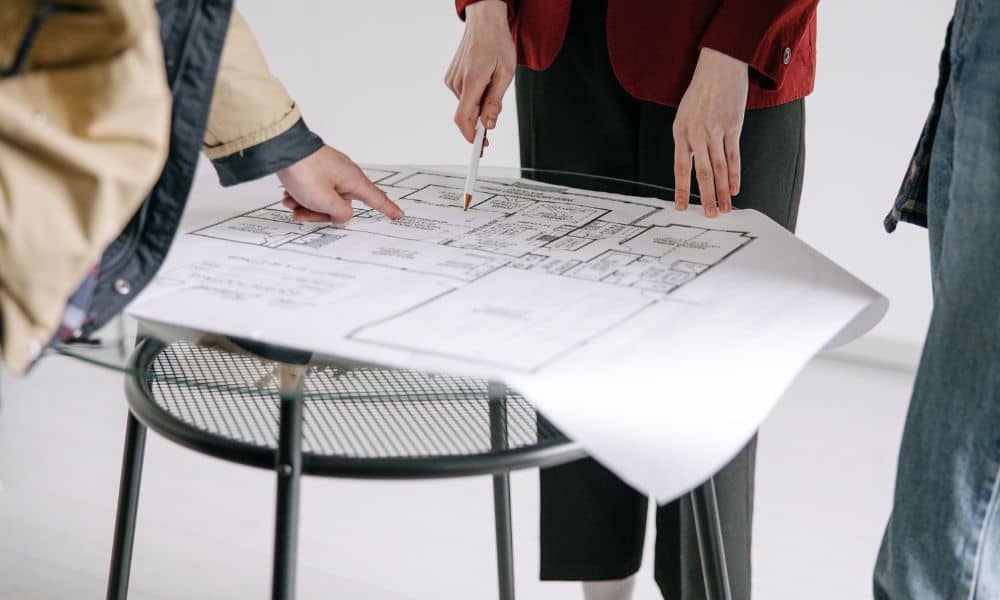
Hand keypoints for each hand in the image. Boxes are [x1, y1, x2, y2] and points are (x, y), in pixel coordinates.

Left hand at [276, 146, 402, 224]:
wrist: (281, 147)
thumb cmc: (304, 170)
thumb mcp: (325, 200)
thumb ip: (340, 214)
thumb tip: (343, 217)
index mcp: (353, 180)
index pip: (376, 199)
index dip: (388, 209)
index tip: (398, 215)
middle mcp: (344, 174)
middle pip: (340, 205)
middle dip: (319, 213)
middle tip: (302, 214)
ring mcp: (329, 171)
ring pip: (323, 199)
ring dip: (306, 205)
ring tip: (291, 202)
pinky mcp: (316, 168)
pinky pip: (313, 189)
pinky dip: (300, 196)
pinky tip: (288, 195)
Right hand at [444, 0, 515, 140]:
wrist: (484, 21)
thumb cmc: (498, 43)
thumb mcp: (506, 74)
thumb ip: (495, 102)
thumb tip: (489, 124)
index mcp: (472, 81)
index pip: (464, 118)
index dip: (471, 136)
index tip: (480, 147)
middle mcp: (457, 82)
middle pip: (468, 114)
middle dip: (482, 119)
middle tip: (496, 113)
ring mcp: (452, 79)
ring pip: (466, 105)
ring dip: (479, 105)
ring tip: (492, 85)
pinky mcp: (451, 77)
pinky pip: (463, 96)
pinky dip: (474, 96)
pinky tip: (483, 80)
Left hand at [672, 47, 748, 217]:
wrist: (720, 65)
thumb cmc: (701, 91)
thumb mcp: (685, 114)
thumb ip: (687, 139)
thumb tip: (692, 163)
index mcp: (680, 132)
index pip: (680, 168)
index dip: (682, 190)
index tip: (682, 207)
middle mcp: (696, 133)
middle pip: (701, 172)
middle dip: (706, 197)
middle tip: (709, 215)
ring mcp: (715, 130)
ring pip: (718, 168)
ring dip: (722, 191)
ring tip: (725, 208)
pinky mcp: (732, 126)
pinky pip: (733, 155)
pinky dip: (734, 174)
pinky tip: (735, 188)